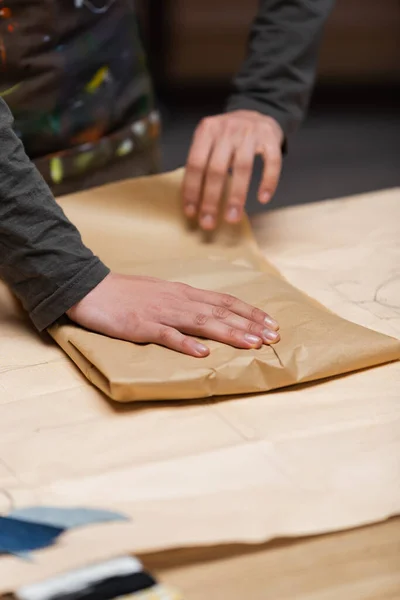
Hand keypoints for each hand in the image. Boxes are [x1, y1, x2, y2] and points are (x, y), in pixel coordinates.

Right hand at [67, 273, 279, 357]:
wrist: (92, 289)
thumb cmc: (128, 293)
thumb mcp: (162, 293)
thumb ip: (185, 303)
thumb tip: (210, 315)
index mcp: (184, 293)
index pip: (224, 301)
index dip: (249, 312)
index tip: (271, 323)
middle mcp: (178, 300)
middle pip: (220, 311)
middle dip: (250, 324)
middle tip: (274, 337)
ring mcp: (161, 312)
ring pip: (201, 322)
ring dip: (229, 332)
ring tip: (252, 344)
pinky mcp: (142, 325)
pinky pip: (167, 335)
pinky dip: (186, 343)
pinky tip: (203, 352)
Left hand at [182, 110, 283, 229]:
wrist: (256, 112)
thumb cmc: (227, 135)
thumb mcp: (208, 140)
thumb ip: (200, 161)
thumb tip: (192, 200)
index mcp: (206, 131)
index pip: (195, 164)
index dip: (192, 190)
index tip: (191, 212)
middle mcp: (227, 130)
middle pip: (216, 169)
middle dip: (211, 199)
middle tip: (209, 222)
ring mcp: (250, 133)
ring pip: (242, 168)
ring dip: (237, 196)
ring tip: (232, 217)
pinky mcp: (271, 138)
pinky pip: (271, 162)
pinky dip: (268, 181)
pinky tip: (263, 198)